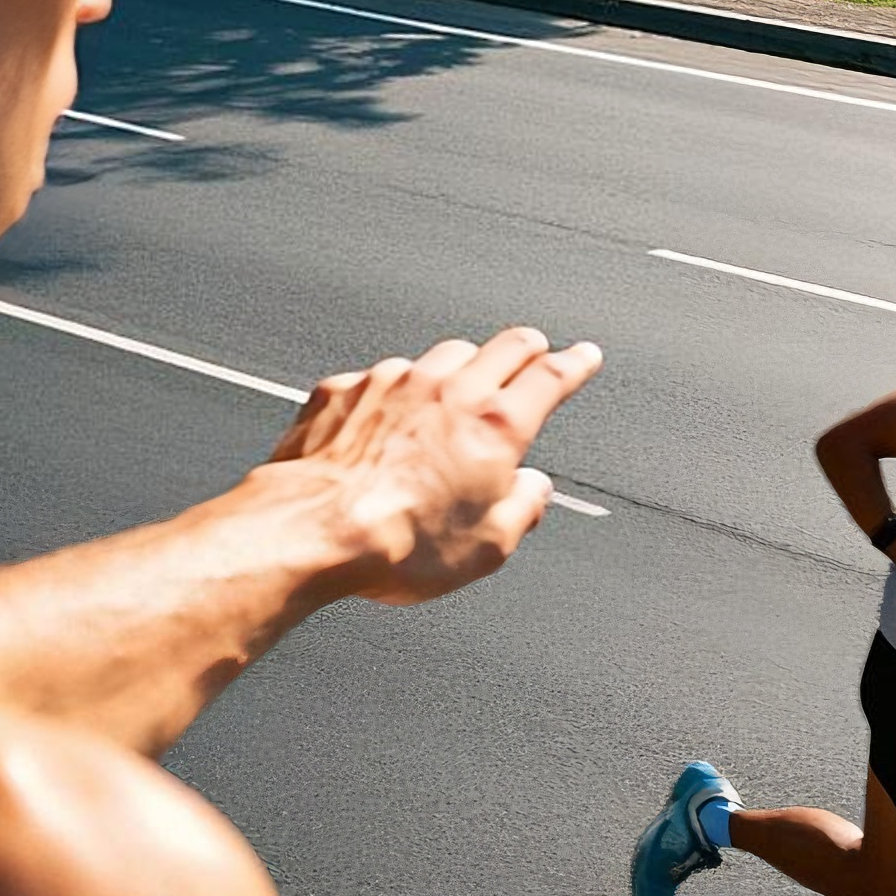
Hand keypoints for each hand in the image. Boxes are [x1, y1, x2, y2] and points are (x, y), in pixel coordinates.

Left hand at [268, 328, 602, 605]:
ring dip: (459, 367)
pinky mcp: (345, 389)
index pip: (551, 378)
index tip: (583, 357)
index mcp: (494, 425)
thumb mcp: (487, 548)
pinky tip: (388, 420)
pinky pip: (381, 378)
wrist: (312, 530)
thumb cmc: (395, 543)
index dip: (574, 364)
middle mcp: (447, 389)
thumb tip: (532, 492)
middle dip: (526, 348)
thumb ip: (522, 510)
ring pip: (441, 355)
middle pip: (503, 346)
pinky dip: (395, 392)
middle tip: (534, 353)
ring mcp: (392, 381)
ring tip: (458, 389)